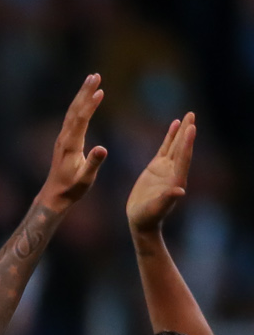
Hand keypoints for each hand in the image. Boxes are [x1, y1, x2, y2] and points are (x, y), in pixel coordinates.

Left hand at [40, 73, 107, 210]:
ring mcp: (63, 138)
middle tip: (95, 75)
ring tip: (92, 79)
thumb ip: (94, 164)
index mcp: (71, 145)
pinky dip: (80, 105)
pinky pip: (72, 118)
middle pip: (75, 110)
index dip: (90, 105)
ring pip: (73, 112)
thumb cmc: (72, 189)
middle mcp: (64, 138)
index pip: (81, 120)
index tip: (100, 91)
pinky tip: (85, 98)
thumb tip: (102, 148)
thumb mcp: (86, 179)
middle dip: (85, 92)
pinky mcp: (64, 140)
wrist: (54, 196)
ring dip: (82, 95)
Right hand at [126, 112, 194, 236]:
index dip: (187, 143)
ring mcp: (166, 168)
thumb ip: (167, 200)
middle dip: (187, 131)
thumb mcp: (156, 209)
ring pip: (175, 145)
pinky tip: (174, 126)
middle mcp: (174, 171)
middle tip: (192, 114)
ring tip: (187, 116)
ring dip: (181, 131)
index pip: (183, 158)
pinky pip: (165, 148)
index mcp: (176, 180)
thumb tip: (179, 192)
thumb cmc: (148, 217)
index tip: (191, 127)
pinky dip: (170, 137)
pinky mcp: (156, 167)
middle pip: (182, 147)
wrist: (141, 220)